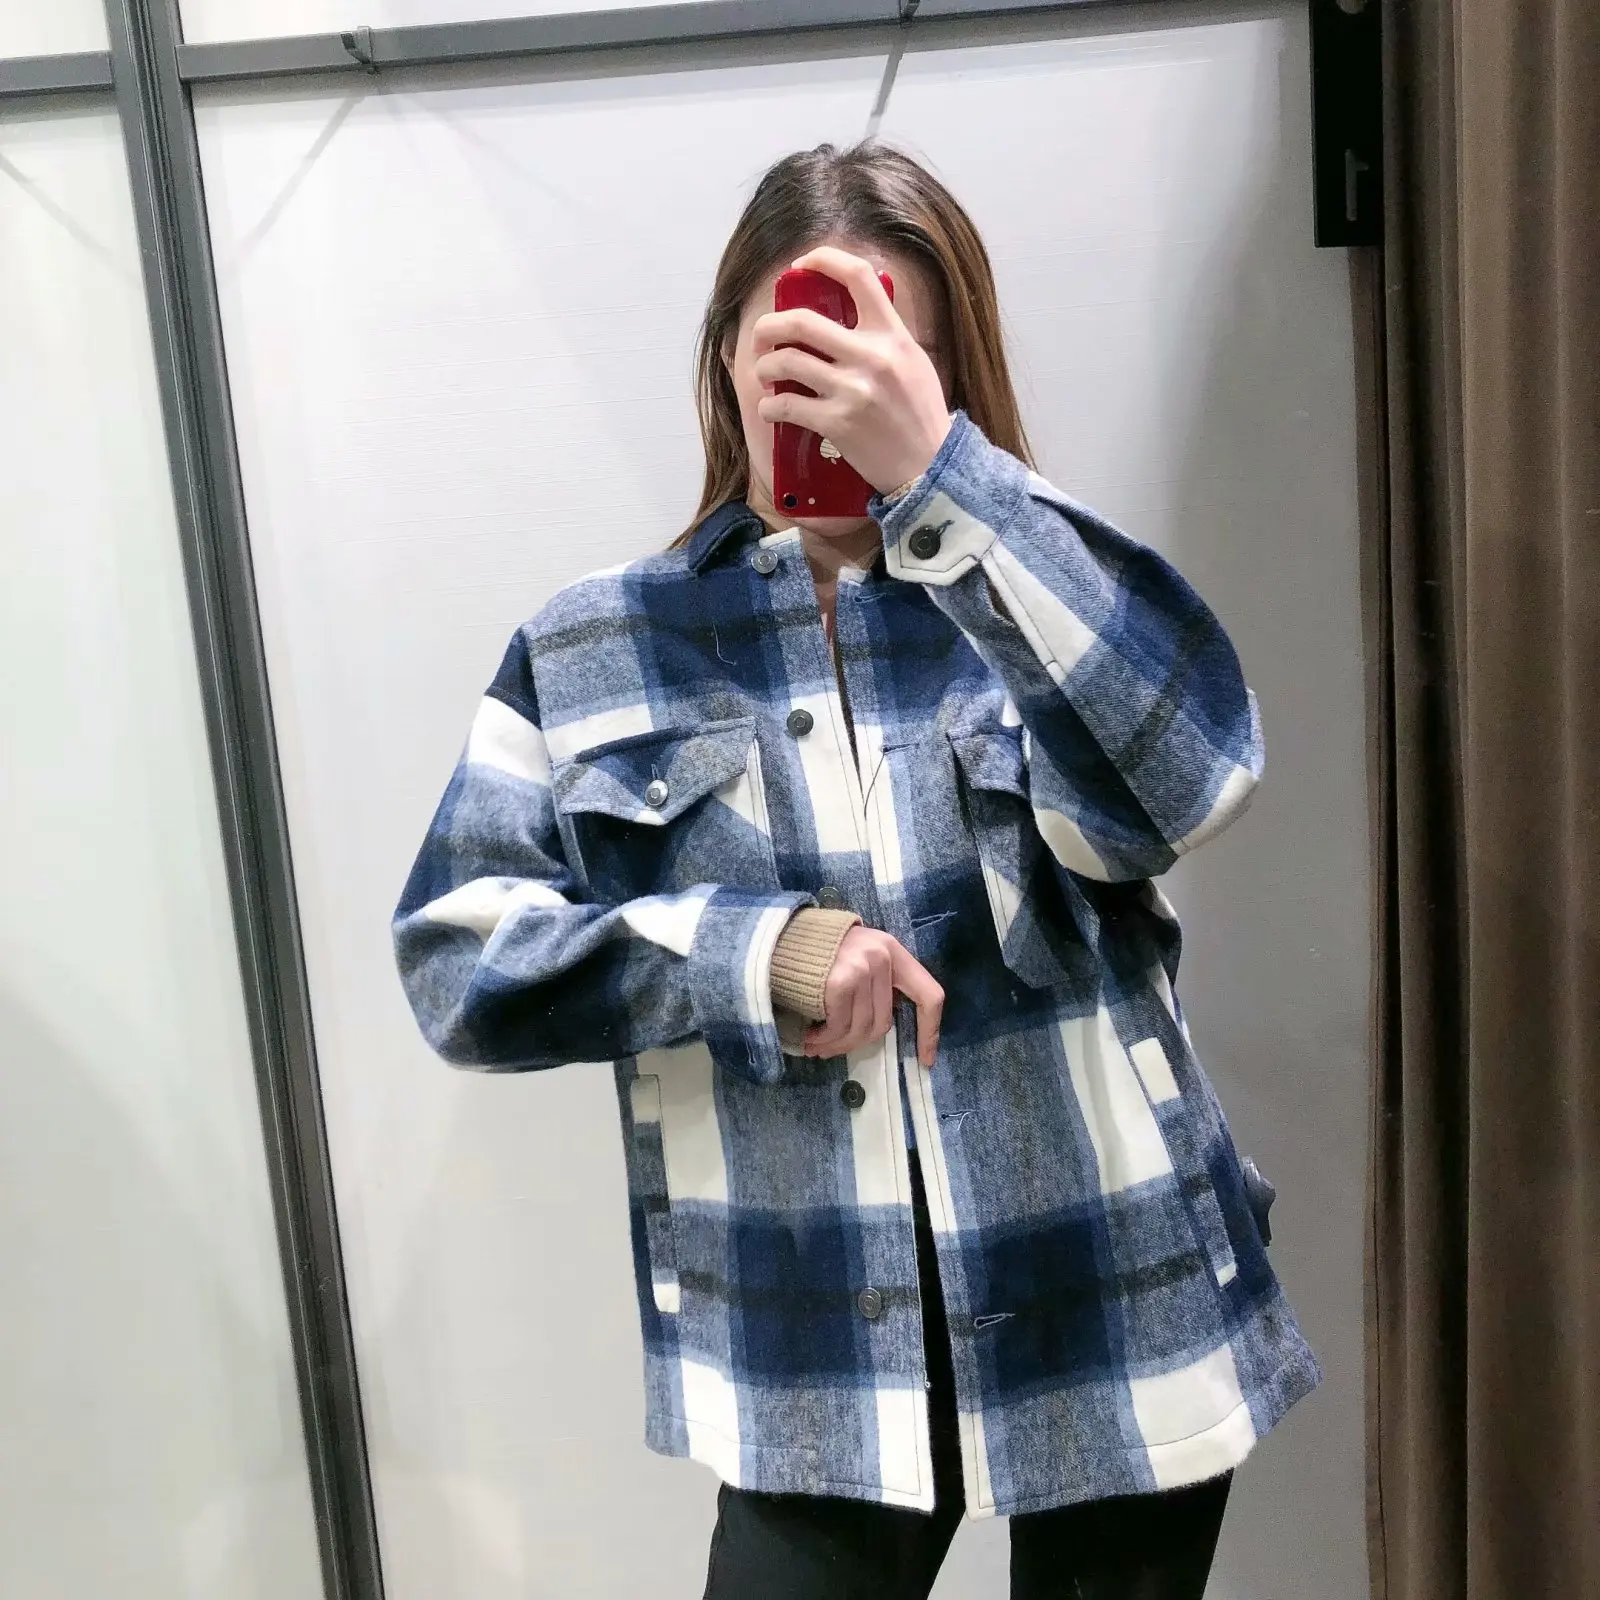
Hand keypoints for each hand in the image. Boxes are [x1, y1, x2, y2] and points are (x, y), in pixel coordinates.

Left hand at [751, 245, 952, 494]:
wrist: (929, 465)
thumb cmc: (921, 414)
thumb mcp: (913, 361)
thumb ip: (884, 335)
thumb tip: (847, 313)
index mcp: (892, 334)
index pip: (858, 276)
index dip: (823, 260)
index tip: (800, 266)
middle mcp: (871, 356)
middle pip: (801, 322)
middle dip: (769, 326)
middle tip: (762, 335)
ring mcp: (852, 390)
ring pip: (786, 361)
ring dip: (764, 366)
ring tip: (765, 373)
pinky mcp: (836, 423)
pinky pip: (786, 404)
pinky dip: (770, 406)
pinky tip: (771, 408)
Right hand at [803, 926, 944, 1067]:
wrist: (779, 935)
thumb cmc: (820, 950)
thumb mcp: (859, 955)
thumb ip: (878, 983)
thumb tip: (884, 1026)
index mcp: (893, 950)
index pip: (929, 994)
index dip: (929, 1031)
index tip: (926, 1060)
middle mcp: (882, 957)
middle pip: (884, 1021)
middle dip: (858, 1042)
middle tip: (834, 1049)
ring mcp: (862, 969)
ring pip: (861, 1028)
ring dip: (837, 1044)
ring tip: (818, 1046)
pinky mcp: (840, 982)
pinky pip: (840, 1025)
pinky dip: (825, 1038)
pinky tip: (811, 1038)